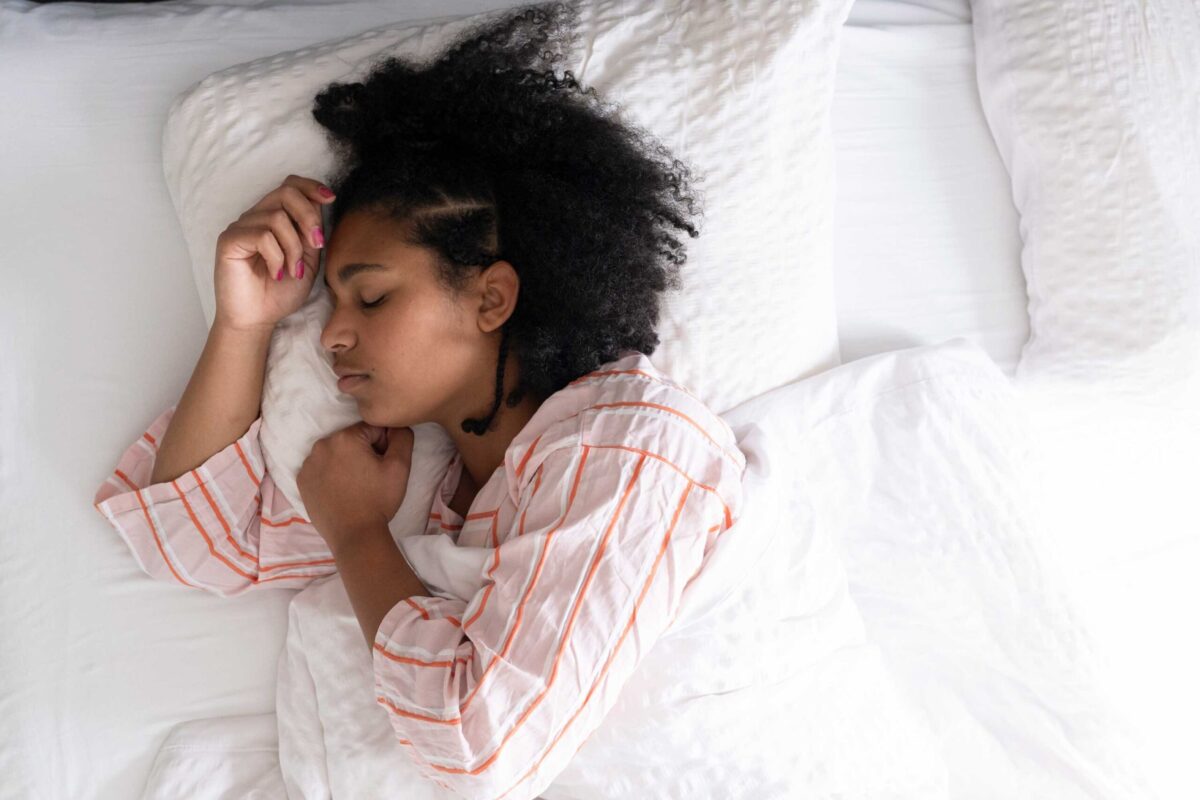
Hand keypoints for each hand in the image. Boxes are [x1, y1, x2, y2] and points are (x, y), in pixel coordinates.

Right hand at [213, 174, 335, 332]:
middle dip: (308, 217)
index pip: (290, 185)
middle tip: (316, 245)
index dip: (311, 187)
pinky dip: (277, 257)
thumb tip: (321, 202)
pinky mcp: (228, 240)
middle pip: (285, 193)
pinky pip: (262, 235)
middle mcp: (255, 217)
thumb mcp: (308, 260)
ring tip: (292, 271)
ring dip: (294, 247)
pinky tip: (275, 274)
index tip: (330, 198)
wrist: (258, 320)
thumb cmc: (281, 293)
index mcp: (274, 218)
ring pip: (277, 218)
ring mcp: (240, 227)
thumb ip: (312, 232)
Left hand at [297, 422, 415, 553]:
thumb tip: (395, 425)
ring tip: (356, 486)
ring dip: (346, 463)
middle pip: (351, 440)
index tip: (382, 467)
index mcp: (344, 437)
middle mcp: (321, 445)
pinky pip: (321, 468)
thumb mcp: (400, 466)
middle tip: (371, 478)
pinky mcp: (302, 480)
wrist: (355, 535)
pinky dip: (331, 475)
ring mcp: (308, 464)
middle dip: (363, 453)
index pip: (372, 429)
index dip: (383, 446)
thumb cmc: (378, 500)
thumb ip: (402, 436)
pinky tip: (341, 492)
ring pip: (335, 453)